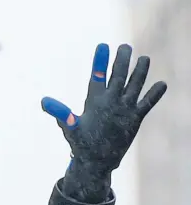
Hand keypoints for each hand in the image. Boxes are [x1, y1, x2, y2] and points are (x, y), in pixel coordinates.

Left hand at [41, 43, 166, 176]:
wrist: (96, 160)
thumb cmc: (80, 143)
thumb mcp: (70, 128)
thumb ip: (61, 113)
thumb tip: (44, 102)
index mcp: (95, 99)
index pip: (97, 76)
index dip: (100, 61)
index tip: (103, 45)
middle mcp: (111, 99)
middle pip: (118, 76)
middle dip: (122, 61)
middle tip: (125, 46)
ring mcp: (124, 107)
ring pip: (134, 85)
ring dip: (140, 73)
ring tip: (144, 58)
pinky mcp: (135, 118)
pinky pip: (147, 103)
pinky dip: (154, 95)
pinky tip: (161, 84)